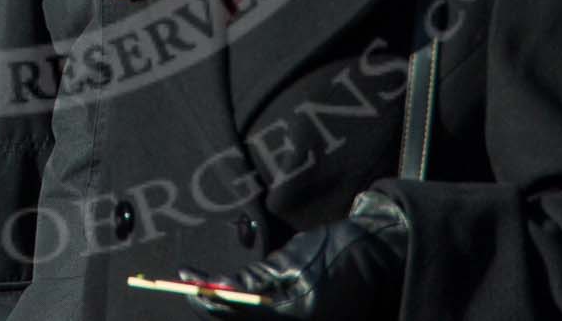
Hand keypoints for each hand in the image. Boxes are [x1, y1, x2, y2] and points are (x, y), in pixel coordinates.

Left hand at [181, 192, 409, 318]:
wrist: (374, 252)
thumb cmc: (333, 247)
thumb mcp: (291, 258)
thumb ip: (256, 278)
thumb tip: (220, 287)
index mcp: (296, 311)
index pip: (241, 310)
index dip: (211, 297)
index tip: (187, 280)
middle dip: (214, 304)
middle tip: (189, 283)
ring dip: (228, 308)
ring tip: (204, 287)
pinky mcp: (307, 320)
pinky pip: (269, 319)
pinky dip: (247, 310)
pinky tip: (231, 295)